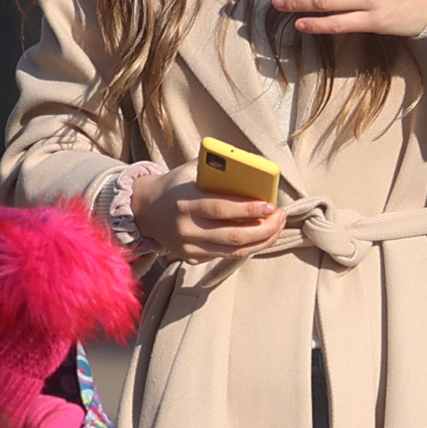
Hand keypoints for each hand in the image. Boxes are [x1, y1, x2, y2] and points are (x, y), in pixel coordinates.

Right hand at [135, 169, 286, 263]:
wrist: (145, 210)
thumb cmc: (176, 186)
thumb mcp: (191, 170)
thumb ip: (218, 170)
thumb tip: (254, 169)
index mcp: (185, 202)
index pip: (221, 209)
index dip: (248, 209)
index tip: (270, 205)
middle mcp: (186, 228)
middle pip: (233, 235)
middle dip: (264, 229)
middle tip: (281, 217)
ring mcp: (189, 247)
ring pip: (234, 250)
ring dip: (261, 240)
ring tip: (277, 226)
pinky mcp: (192, 258)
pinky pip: (226, 255)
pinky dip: (248, 246)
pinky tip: (260, 235)